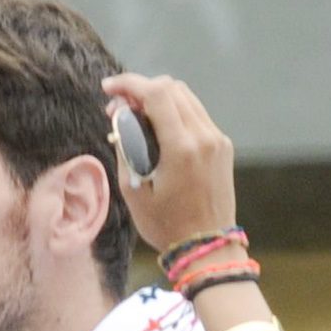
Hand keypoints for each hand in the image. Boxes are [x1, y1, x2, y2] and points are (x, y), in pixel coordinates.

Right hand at [100, 72, 236, 252]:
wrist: (206, 247)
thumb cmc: (165, 225)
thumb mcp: (133, 189)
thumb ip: (125, 145)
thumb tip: (121, 114)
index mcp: (182, 148)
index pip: (156, 93)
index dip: (128, 83)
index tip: (108, 89)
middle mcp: (204, 137)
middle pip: (171, 88)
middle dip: (141, 90)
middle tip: (119, 108)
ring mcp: (217, 140)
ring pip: (186, 97)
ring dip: (158, 99)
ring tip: (136, 117)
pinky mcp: (222, 146)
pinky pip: (196, 115)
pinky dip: (174, 112)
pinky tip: (158, 129)